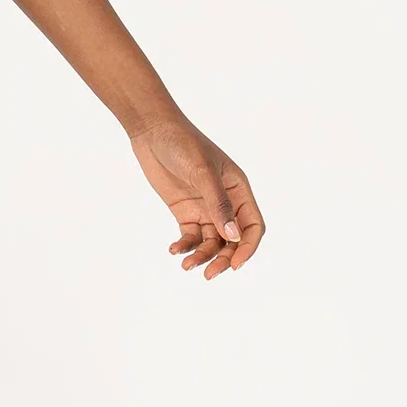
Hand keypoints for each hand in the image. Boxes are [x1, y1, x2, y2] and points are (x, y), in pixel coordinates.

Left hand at [129, 115, 263, 278]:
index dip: (247, 247)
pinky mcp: (185, 211)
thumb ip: (218, 204)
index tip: (236, 265)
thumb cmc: (183, 144)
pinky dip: (184, 246)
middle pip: (232, 240)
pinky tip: (174, 250)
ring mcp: (205, 208)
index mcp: (239, 190)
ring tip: (186, 265)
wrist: (153, 132)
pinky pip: (190, 236)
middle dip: (223, 258)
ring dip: (201, 256)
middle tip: (208, 274)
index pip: (253, 226)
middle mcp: (225, 202)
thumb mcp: (202, 173)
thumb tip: (233, 236)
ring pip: (210, 242)